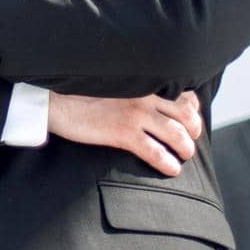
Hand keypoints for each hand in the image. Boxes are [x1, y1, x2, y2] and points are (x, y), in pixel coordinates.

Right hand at [46, 91, 201, 175]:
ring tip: (184, 155)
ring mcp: (135, 115)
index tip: (191, 119)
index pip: (181, 92)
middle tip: (190, 140)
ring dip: (185, 147)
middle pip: (184, 114)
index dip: (192, 108)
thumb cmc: (80, 92)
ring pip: (176, 133)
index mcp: (142, 81)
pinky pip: (155, 151)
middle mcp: (144, 95)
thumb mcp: (112, 82)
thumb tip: (149, 99)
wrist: (55, 101)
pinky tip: (171, 169)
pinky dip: (168, 162)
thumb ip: (134, 86)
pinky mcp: (123, 133)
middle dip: (194, 129)